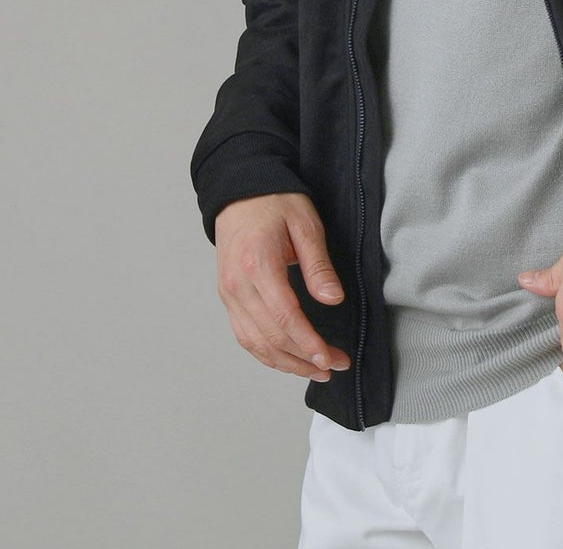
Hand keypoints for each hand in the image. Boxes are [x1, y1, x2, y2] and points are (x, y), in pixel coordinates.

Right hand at [215, 192, 350, 382]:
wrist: (240, 192)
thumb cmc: (275, 202)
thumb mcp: (305, 225)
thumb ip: (318, 265)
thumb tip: (333, 299)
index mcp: (257, 264)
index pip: (284, 317)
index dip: (308, 343)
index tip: (330, 359)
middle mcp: (237, 284)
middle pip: (270, 337)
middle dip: (304, 358)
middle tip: (335, 366)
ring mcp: (228, 293)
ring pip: (255, 343)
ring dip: (286, 362)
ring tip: (316, 370)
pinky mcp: (228, 297)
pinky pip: (245, 335)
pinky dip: (267, 353)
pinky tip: (289, 358)